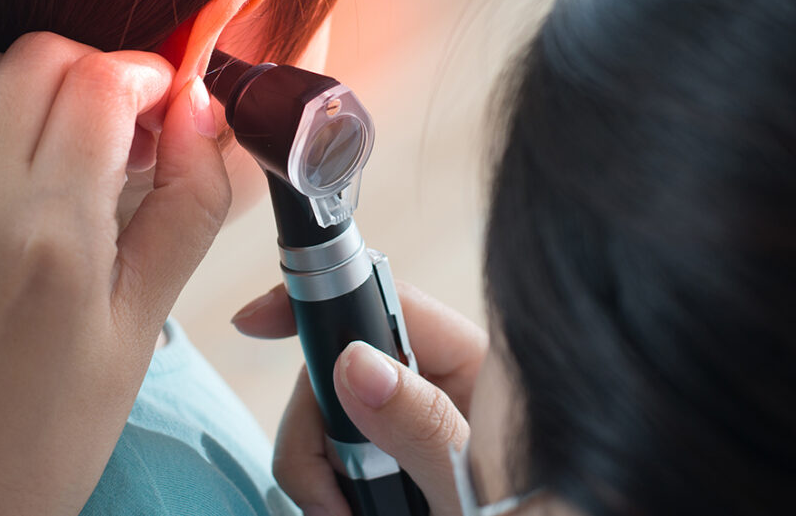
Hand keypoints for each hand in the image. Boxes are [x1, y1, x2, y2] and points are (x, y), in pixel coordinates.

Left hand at [0, 33, 229, 514]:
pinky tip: (20, 177)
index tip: (174, 110)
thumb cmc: (44, 432)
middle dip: (100, 76)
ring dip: (42, 96)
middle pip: (36, 59)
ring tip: (77, 159)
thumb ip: (186, 207)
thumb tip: (203, 117)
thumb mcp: (141, 324)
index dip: (151, 77)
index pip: (98, 82)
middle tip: (133, 135)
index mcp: (46, 235)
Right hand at [233, 281, 487, 515]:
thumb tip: (353, 361)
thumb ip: (424, 426)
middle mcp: (434, 384)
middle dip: (315, 428)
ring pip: (327, 418)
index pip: (384, 303)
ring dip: (318, 471)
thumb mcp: (478, 483)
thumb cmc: (541, 509)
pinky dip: (325, 488)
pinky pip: (333, 457)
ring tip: (345, 515)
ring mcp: (409, 423)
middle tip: (330, 502)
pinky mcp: (389, 461)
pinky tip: (343, 511)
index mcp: (471, 362)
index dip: (318, 301)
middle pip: (337, 366)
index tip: (254, 322)